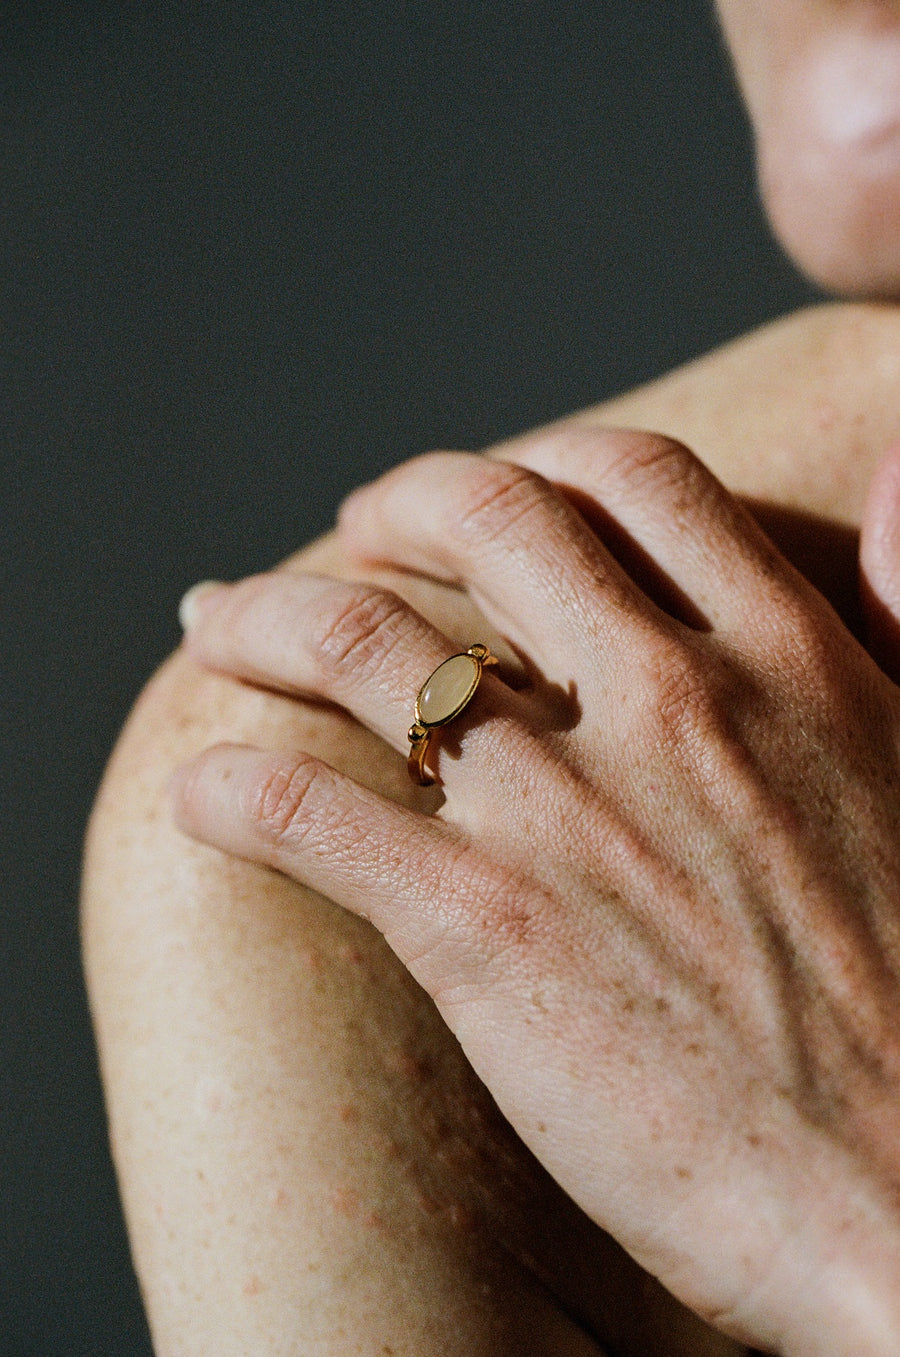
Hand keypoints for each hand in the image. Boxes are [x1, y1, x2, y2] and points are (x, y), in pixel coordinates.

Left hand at [173, 430, 899, 1354]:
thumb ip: (884, 639)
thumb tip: (870, 517)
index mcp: (789, 663)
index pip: (635, 483)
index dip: (541, 463)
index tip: (490, 499)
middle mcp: (672, 705)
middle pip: (481, 518)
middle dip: (393, 505)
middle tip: (350, 531)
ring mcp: (568, 813)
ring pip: (360, 644)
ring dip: (264, 617)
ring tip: (217, 622)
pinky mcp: (482, 932)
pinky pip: (307, 815)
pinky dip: (231, 791)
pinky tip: (200, 801)